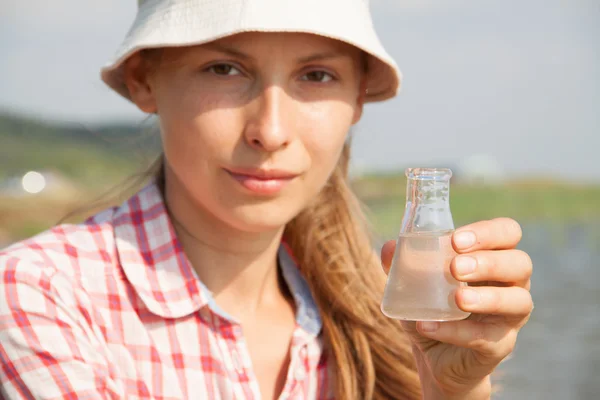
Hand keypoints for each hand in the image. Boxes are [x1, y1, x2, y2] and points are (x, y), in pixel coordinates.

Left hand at [381, 218, 532, 398]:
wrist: (433, 357)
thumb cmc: (432, 308)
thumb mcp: (413, 284)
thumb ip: (402, 264)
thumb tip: (389, 247)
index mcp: (494, 257)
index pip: (508, 232)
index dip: (488, 232)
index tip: (455, 239)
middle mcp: (511, 284)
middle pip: (521, 263)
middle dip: (489, 262)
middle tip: (456, 267)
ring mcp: (510, 317)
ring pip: (519, 301)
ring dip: (488, 298)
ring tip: (458, 298)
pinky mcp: (500, 346)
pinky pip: (486, 338)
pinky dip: (455, 332)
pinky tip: (428, 326)